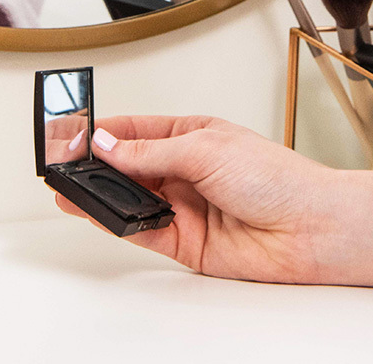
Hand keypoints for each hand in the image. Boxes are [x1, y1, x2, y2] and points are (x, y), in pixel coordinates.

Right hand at [54, 114, 339, 283]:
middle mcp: (185, 171)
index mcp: (193, 135)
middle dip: (95, 165)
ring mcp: (183, 207)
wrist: (309, 229)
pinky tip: (99, 213)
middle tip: (62, 163)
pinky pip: (141, 230)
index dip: (103, 132)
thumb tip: (108, 144)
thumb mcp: (206, 149)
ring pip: (129, 200)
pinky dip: (117, 223)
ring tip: (70, 189)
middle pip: (126, 166)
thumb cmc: (279, 178)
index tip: (73, 133)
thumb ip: (150, 151)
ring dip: (100, 195)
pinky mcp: (184, 242)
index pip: (135, 130)